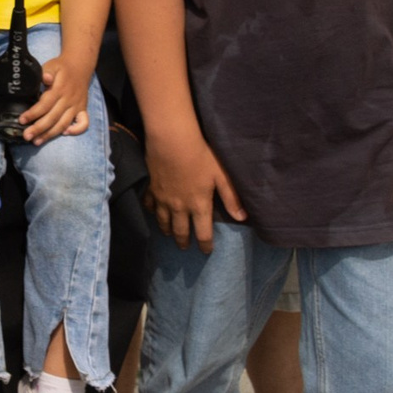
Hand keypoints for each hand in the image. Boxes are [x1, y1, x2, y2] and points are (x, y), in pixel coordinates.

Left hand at [15, 54, 92, 144]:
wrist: (80, 66)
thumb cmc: (61, 68)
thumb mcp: (52, 66)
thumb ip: (46, 72)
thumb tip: (45, 78)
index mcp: (59, 89)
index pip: (45, 104)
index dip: (33, 114)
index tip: (22, 120)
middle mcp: (69, 100)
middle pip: (53, 117)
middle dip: (39, 129)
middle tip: (26, 136)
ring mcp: (77, 106)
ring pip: (64, 123)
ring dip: (51, 134)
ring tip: (37, 141)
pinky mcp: (83, 109)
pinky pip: (84, 123)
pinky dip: (76, 130)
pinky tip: (64, 134)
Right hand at [144, 125, 241, 251]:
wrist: (172, 141)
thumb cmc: (201, 156)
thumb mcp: (221, 176)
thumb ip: (231, 198)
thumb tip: (243, 218)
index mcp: (199, 205)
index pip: (203, 233)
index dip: (205, 244)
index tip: (206, 251)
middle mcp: (180, 207)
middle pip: (180, 231)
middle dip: (183, 241)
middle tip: (184, 247)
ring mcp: (162, 199)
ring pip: (163, 222)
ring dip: (167, 230)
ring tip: (169, 234)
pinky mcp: (150, 189)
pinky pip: (149, 206)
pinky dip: (152, 212)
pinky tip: (153, 212)